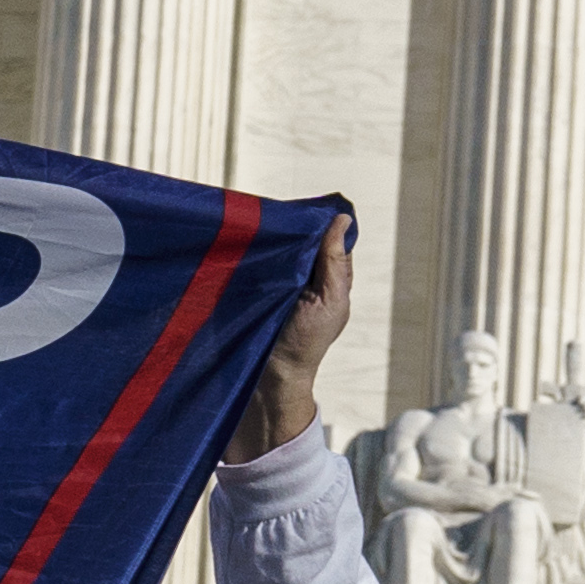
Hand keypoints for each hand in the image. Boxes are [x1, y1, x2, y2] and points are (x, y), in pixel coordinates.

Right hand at [229, 207, 359, 458]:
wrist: (268, 374)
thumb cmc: (304, 342)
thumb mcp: (329, 299)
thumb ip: (334, 262)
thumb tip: (342, 219)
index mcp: (328, 279)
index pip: (327, 240)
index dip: (318, 223)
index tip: (303, 208)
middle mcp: (303, 278)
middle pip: (301, 241)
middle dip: (290, 227)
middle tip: (274, 214)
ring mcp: (276, 283)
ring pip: (277, 249)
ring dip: (268, 238)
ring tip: (255, 224)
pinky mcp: (252, 289)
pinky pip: (254, 263)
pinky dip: (250, 252)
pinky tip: (242, 242)